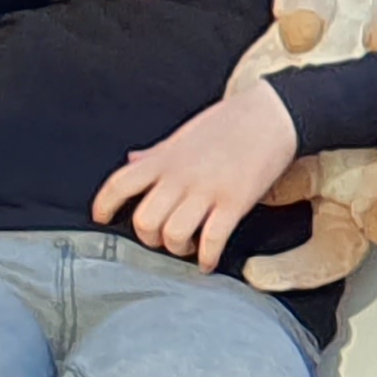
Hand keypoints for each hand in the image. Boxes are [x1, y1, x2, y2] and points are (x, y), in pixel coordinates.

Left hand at [93, 81, 300, 269]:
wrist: (273, 114)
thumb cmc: (230, 122)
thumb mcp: (184, 134)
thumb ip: (156, 153)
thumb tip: (132, 161)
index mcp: (165, 158)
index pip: (119, 184)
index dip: (104, 206)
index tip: (103, 218)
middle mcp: (180, 176)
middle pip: (145, 220)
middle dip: (150, 238)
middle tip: (163, 238)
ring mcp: (208, 190)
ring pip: (174, 233)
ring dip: (178, 248)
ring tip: (189, 246)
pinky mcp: (236, 201)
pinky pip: (213, 239)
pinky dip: (208, 258)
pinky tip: (209, 262)